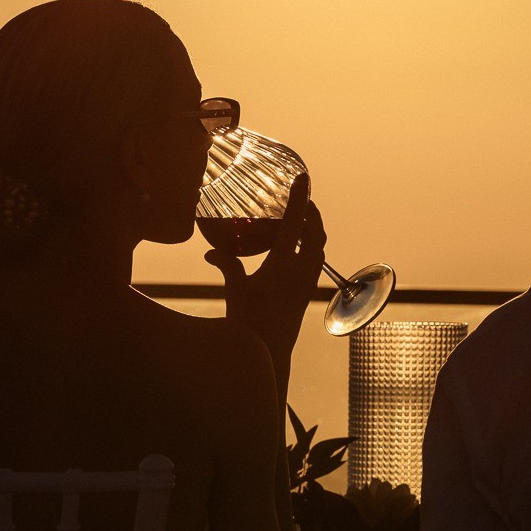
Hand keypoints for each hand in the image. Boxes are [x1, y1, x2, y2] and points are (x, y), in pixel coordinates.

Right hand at [205, 172, 325, 361]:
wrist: (270, 352)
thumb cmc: (249, 322)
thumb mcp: (235, 289)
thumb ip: (227, 265)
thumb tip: (210, 252)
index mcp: (282, 265)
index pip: (294, 223)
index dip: (299, 198)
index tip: (303, 178)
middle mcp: (301, 271)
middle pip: (315, 233)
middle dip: (311, 213)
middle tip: (301, 199)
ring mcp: (308, 283)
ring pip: (319, 248)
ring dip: (314, 231)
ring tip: (302, 220)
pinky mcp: (307, 293)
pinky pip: (316, 262)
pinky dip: (311, 248)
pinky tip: (299, 249)